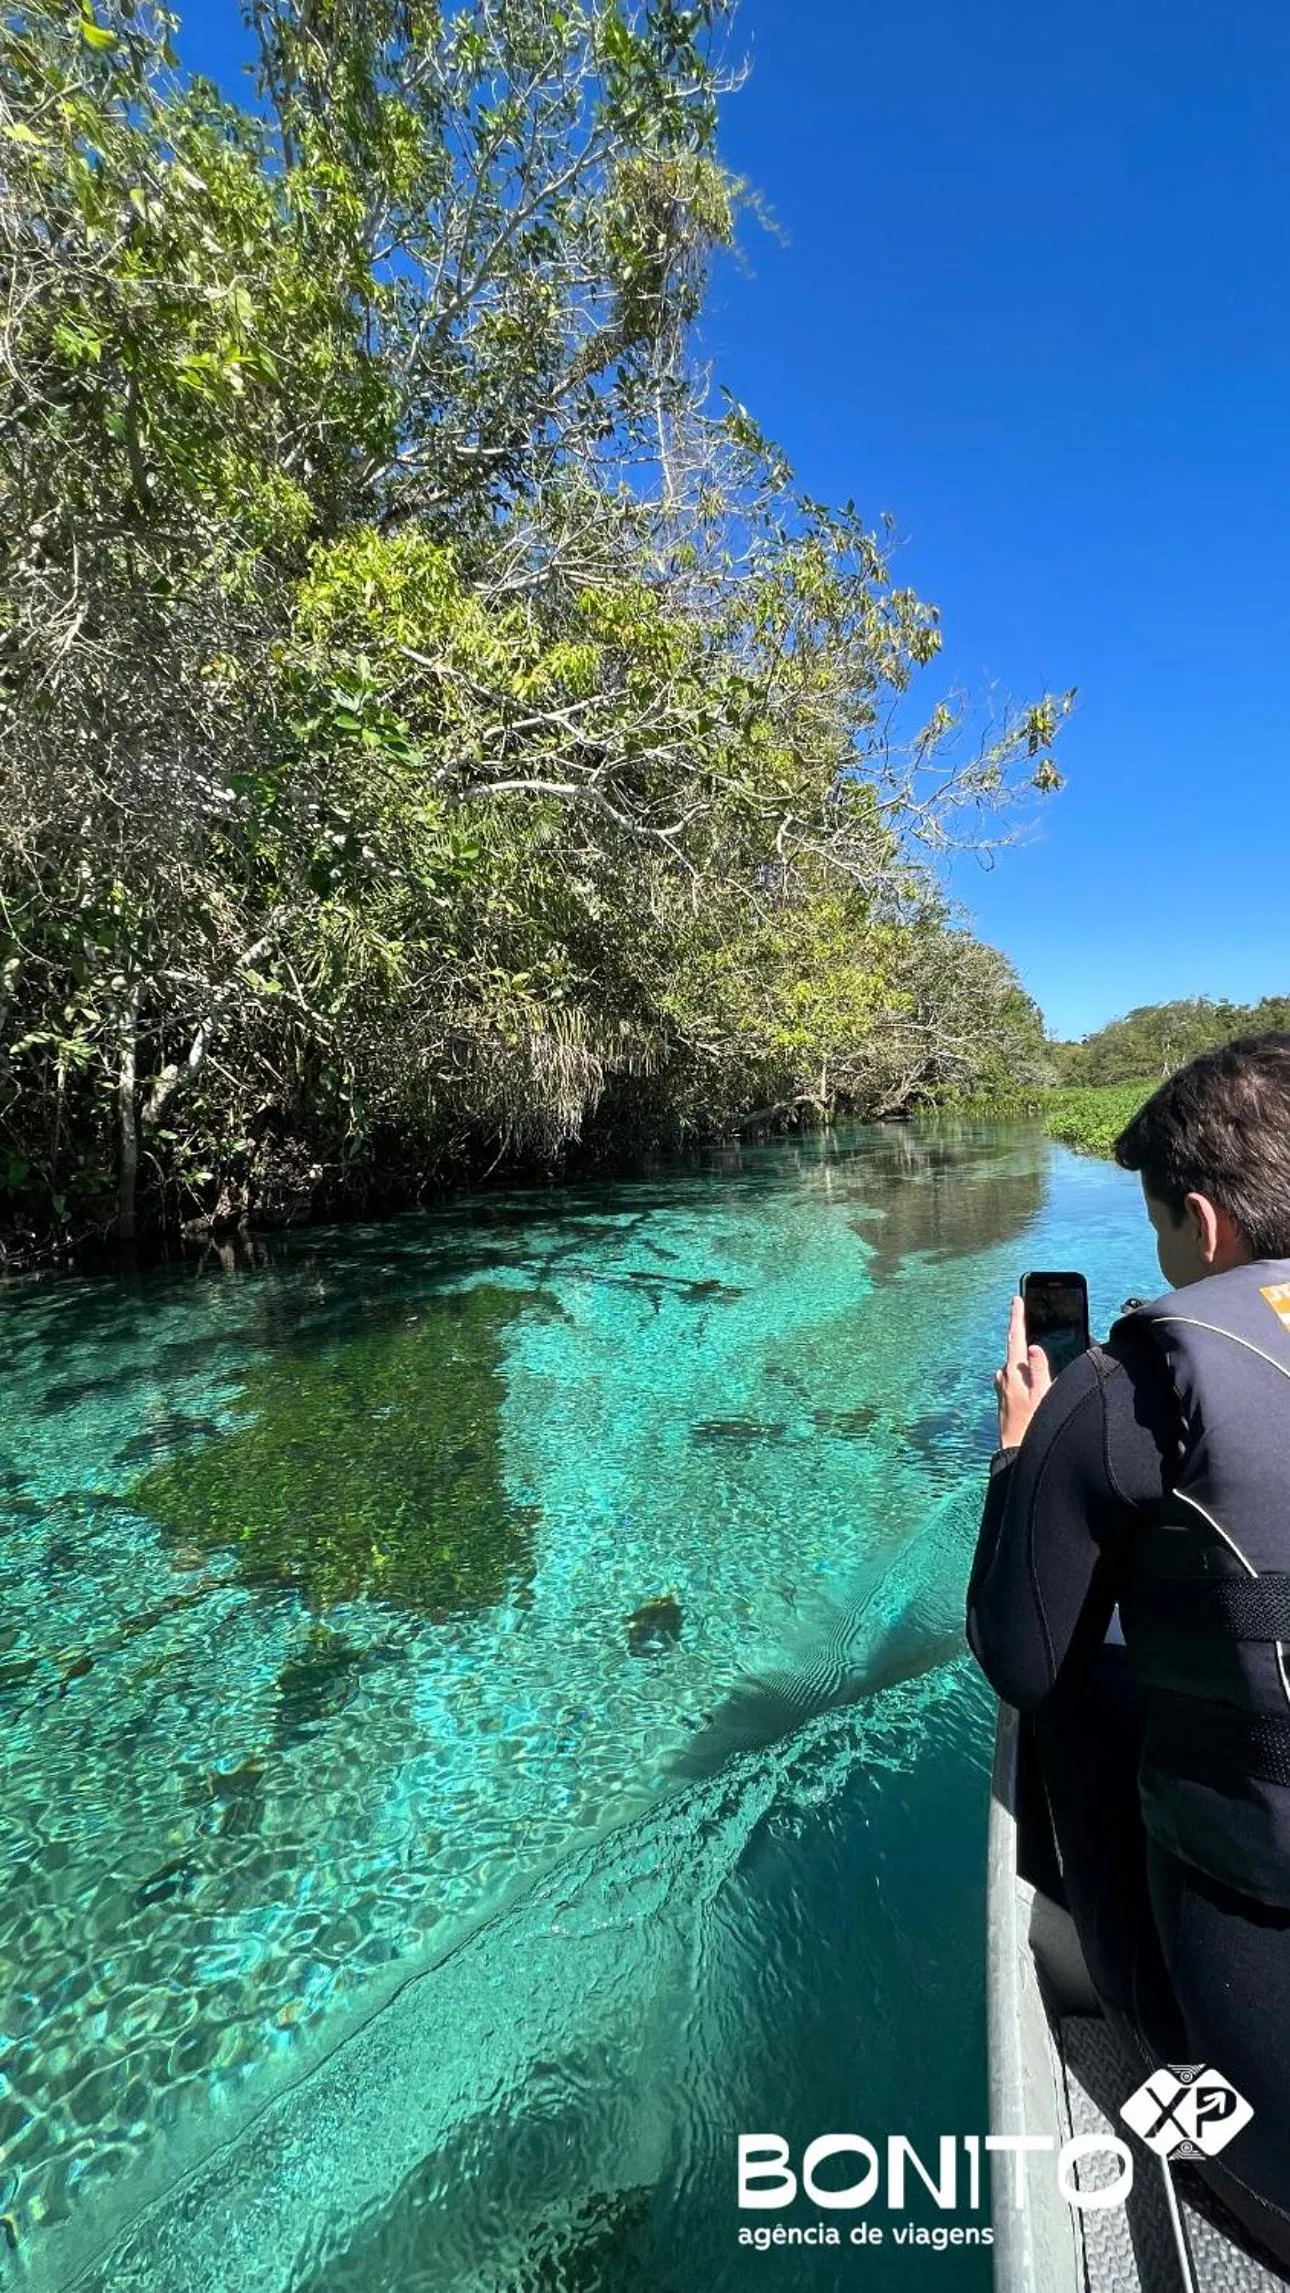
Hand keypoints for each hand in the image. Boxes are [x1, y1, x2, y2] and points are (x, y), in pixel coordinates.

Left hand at [994, 1295, 1052, 1448]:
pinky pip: (1017, 1377)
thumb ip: (1040, 1371)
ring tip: (1039, 1357)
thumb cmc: (1033, 1427)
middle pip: (1015, 1348)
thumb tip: (1034, 1347)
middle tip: (1029, 1316)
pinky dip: (1026, 1373)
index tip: (1016, 1299)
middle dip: (1024, 1334)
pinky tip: (1035, 1380)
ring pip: (1018, 1365)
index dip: (1017, 1317)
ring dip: (1027, 1360)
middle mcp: (1004, 1377)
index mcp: (1013, 1373)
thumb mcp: (1043, 1398)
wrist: (1015, 1454)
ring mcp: (1003, 1387)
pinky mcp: (1005, 1396)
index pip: (1016, 1338)